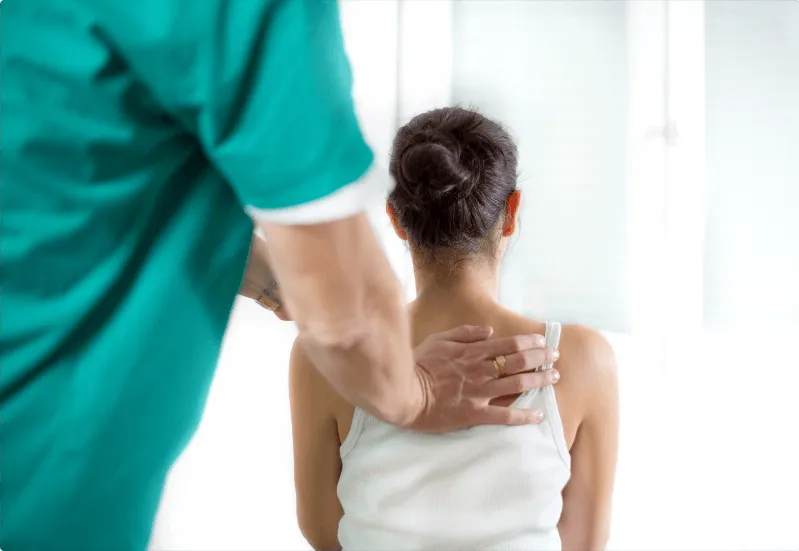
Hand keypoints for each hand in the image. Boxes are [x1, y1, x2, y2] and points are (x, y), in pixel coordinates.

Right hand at [407, 325, 559, 432]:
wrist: (404, 393)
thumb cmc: (418, 365)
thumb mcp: (438, 340)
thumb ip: (465, 333)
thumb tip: (489, 331)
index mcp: (472, 352)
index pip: (509, 344)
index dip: (530, 342)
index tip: (543, 341)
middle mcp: (481, 370)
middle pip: (519, 361)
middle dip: (541, 357)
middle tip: (555, 357)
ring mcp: (480, 392)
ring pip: (518, 384)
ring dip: (539, 380)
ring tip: (554, 378)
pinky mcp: (475, 414)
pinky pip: (505, 416)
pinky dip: (524, 416)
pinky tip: (539, 415)